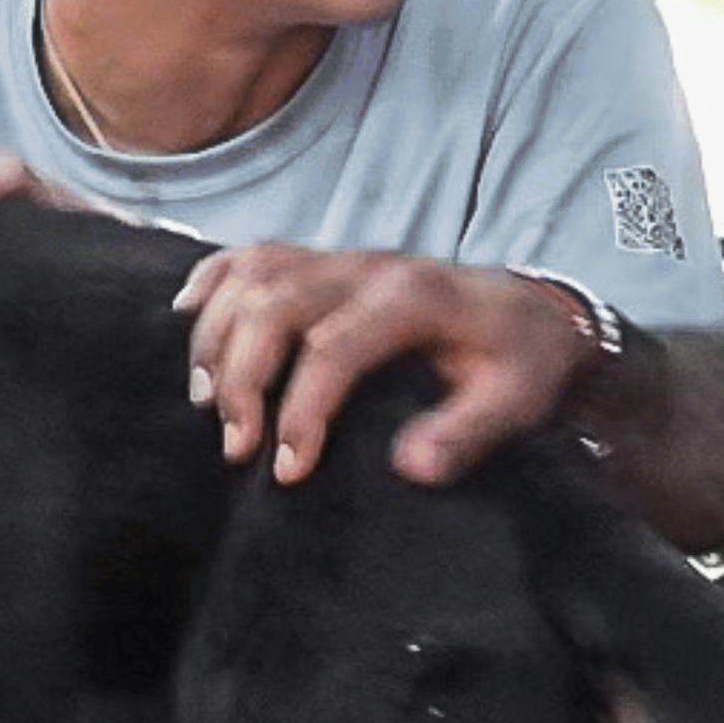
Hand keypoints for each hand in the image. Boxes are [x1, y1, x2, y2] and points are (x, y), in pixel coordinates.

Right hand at [175, 246, 591, 484]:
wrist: (536, 311)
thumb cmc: (521, 361)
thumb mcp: (517, 401)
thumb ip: (468, 433)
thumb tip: (410, 468)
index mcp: (414, 298)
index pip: (334, 349)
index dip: (302, 411)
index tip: (287, 469)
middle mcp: (369, 268)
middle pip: (276, 304)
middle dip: (243, 377)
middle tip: (235, 446)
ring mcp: (343, 258)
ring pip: (254, 275)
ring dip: (217, 335)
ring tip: (206, 402)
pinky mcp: (327, 261)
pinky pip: (254, 253)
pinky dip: (213, 279)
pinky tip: (187, 315)